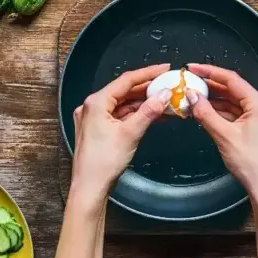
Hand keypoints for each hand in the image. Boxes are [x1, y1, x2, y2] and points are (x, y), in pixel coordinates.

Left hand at [70, 64, 170, 202]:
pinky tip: (152, 114)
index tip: (165, 69)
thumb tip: (164, 95)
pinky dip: (136, 114)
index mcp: (96, 102)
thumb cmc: (103, 162)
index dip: (148, 73)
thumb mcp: (130, 133)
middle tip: (168, 84)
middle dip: (147, 89)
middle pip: (125, 91)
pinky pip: (120, 115)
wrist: (90, 188)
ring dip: (143, 102)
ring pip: (123, 104)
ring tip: (165, 100)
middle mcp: (92, 107)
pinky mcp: (98, 129)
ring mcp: (94, 118)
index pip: (126, 80)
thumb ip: (149, 111)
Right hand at [187, 64, 257, 208]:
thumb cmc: (253, 166)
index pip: (232, 79)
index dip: (210, 72)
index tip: (194, 68)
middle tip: (191, 82)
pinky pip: (240, 113)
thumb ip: (206, 113)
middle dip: (211, 87)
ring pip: (236, 102)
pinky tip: (209, 112)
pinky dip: (224, 112)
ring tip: (196, 97)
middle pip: (234, 90)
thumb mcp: (224, 136)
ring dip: (217, 100)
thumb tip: (193, 96)